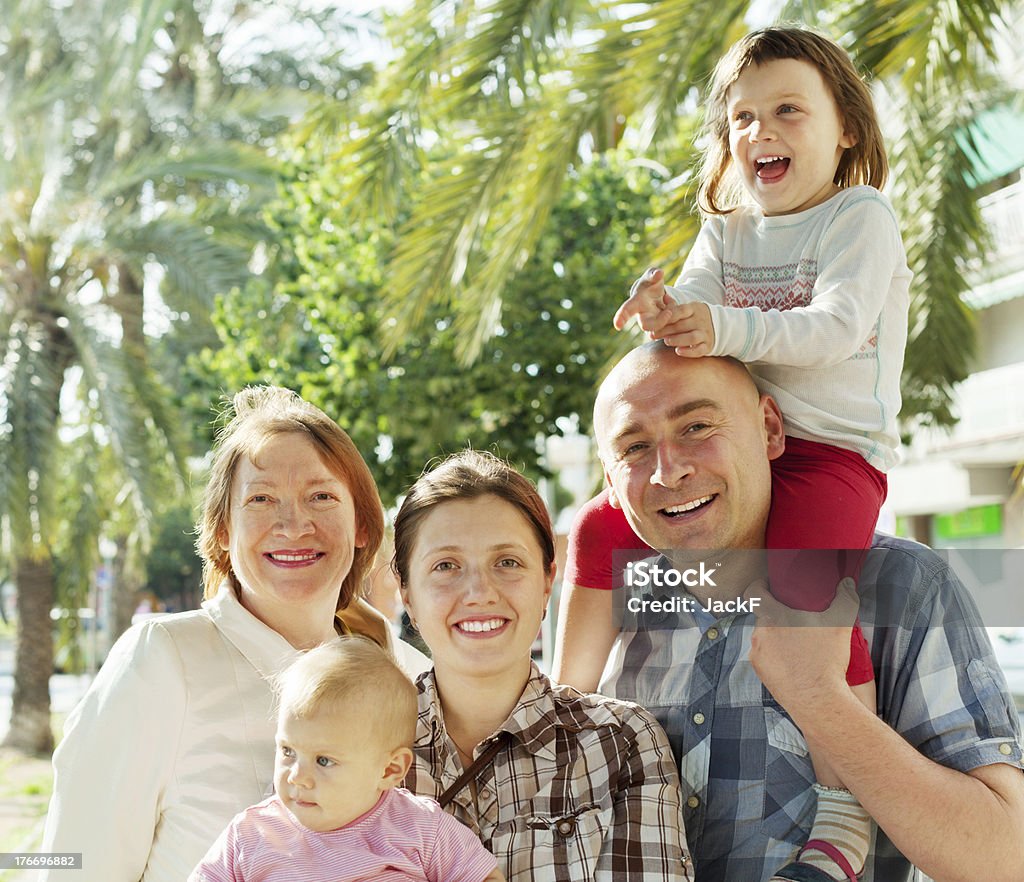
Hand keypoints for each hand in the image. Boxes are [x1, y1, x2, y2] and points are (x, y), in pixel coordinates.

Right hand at [614, 267, 672, 331]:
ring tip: (670, 301)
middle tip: (670, 311)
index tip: (617, 325)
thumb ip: (653, 274)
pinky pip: (672, 326)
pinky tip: (673, 306)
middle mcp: (642, 316)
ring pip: (663, 328)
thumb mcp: (651, 276)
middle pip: (646, 326)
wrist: (655, 294)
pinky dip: (678, 315)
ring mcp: (652, 324)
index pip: (626, 311)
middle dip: (660, 320)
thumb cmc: (650, 284)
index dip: (621, 318)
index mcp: (636, 303)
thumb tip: (659, 273)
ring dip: (673, 314)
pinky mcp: (662, 328)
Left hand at [648, 301, 714, 355]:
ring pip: (692, 338)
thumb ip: (674, 306)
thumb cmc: (694, 318)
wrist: (718, 327)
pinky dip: (688, 352)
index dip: (667, 316)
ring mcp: (705, 334)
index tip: (656, 322)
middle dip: (666, 330)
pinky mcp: (707, 346)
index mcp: (694, 309)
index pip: (680, 311)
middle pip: (682, 325)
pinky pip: (699, 350)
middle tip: (653, 335)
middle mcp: (701, 321)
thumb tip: (663, 296)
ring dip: (677, 340)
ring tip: (666, 341)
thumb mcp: (687, 309)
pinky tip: (678, 351)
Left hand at [747, 578, 859, 721]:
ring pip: (764, 637)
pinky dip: (775, 655)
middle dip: (778, 615)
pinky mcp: (759, 671)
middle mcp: (759, 633)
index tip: (770, 586)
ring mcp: (757, 654)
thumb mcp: (841, 624)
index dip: (760, 585)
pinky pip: (764, 656)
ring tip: (797, 642)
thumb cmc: (826, 660)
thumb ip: (845, 598)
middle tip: (796, 619)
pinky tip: (793, 660)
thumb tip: (847, 583)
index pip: (754, 592)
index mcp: (773, 616)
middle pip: (764, 616)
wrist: (818, 700)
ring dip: (777, 637)